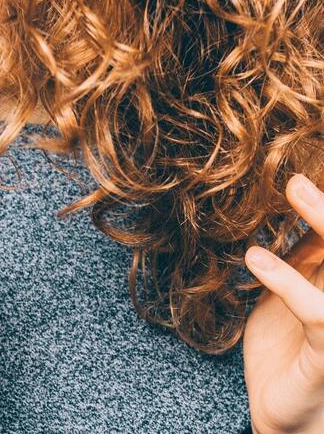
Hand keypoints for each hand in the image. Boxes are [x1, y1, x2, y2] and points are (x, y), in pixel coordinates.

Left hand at [243, 173, 323, 433]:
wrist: (283, 411)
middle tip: (302, 167)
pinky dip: (287, 279)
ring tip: (293, 188)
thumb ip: (303, 254)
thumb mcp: (291, 290)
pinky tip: (256, 257)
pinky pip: (319, 312)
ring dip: (323, 223)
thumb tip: (299, 200)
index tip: (306, 164)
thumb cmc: (289, 350)